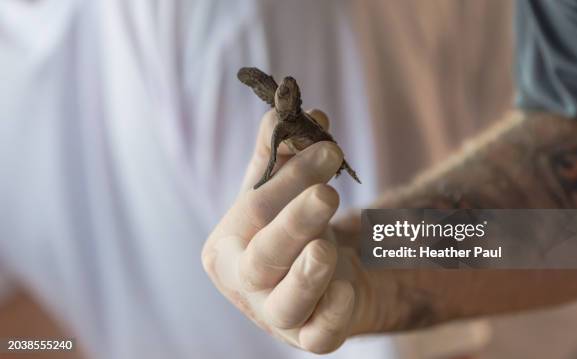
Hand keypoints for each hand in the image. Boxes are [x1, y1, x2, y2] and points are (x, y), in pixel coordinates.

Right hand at [202, 109, 375, 352]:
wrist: (321, 279)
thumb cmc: (292, 229)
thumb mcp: (281, 192)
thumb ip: (279, 152)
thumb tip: (286, 104)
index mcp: (227, 248)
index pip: (254, 210)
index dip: (289, 177)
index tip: (327, 146)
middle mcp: (245, 286)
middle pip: (264, 258)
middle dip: (294, 221)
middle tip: (327, 192)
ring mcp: (275, 318)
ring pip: (287, 305)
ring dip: (309, 274)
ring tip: (326, 247)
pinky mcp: (309, 337)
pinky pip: (320, 335)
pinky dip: (334, 312)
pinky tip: (348, 288)